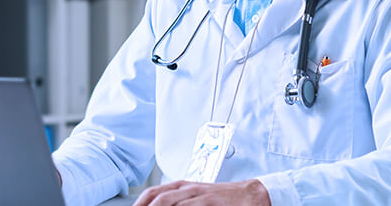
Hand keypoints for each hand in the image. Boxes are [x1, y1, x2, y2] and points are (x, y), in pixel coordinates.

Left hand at [133, 179, 270, 205]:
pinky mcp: (209, 201)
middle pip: (157, 198)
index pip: (153, 193)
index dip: (139, 204)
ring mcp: (198, 194)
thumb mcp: (198, 199)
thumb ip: (180, 204)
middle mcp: (187, 188)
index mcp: (182, 187)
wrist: (252, 194)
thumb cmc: (223, 200)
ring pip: (168, 201)